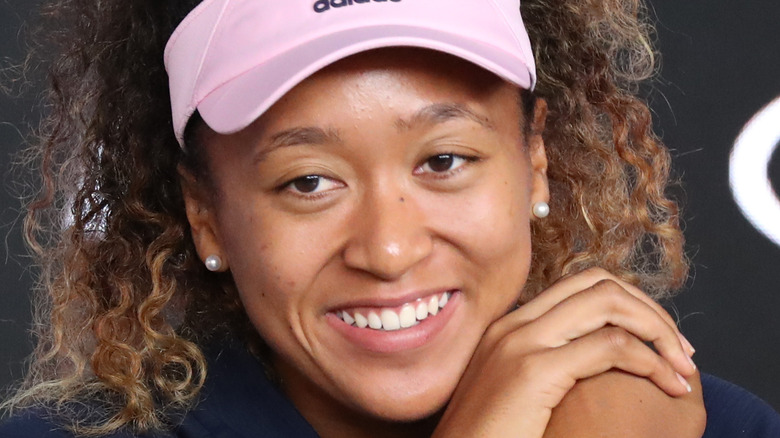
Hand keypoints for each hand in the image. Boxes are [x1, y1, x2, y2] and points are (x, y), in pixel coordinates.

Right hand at [432, 268, 697, 437]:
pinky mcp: (532, 372)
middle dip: (651, 311)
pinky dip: (650, 361)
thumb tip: (598, 361)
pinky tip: (667, 385)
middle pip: (600, 283)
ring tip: (682, 366)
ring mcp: (520, 343)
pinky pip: (610, 346)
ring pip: (609, 303)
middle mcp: (515, 323)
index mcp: (510, 325)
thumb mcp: (517, 392)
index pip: (582, 286)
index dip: (631, 305)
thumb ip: (547, 365)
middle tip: (681, 351)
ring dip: (657, 329)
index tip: (658, 342)